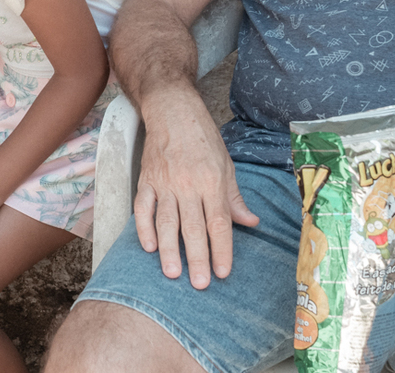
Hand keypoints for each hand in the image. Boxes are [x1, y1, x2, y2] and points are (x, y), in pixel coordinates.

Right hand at [135, 88, 258, 289]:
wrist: (173, 111)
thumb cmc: (203, 138)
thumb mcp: (227, 164)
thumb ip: (235, 197)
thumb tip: (251, 223)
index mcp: (212, 181)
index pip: (218, 222)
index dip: (222, 249)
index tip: (223, 272)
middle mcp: (188, 184)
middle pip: (193, 227)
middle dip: (197, 258)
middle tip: (200, 284)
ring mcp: (164, 182)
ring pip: (166, 221)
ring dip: (169, 249)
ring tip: (172, 273)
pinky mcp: (146, 179)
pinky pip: (143, 207)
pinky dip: (143, 227)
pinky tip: (148, 246)